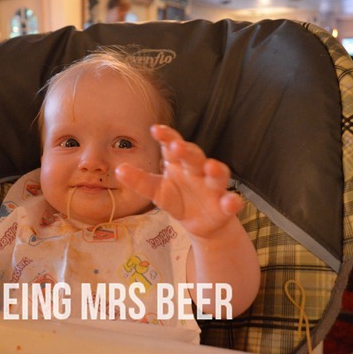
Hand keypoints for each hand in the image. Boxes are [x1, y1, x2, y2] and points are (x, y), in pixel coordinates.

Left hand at [115, 125, 242, 238]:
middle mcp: (198, 171)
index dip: (167, 136)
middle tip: (176, 146)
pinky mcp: (225, 207)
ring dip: (216, 170)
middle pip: (195, 156)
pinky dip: (233, 201)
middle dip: (188, 151)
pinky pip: (231, 202)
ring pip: (218, 175)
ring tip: (210, 167)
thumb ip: (140, 181)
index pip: (173, 145)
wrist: (201, 224)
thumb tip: (119, 170)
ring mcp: (214, 188)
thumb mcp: (156, 191)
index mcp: (180, 164)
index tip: (155, 129)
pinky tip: (231, 202)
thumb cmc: (178, 199)